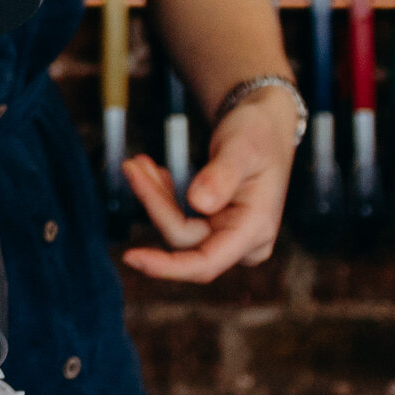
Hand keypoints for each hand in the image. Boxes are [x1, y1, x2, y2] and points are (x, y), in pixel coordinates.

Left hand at [119, 92, 297, 282]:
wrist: (264, 127)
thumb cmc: (258, 135)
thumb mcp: (242, 148)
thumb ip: (222, 175)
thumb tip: (198, 203)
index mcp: (255, 230)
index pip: (206, 263)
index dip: (168, 266)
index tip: (131, 257)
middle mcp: (242, 242)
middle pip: (183, 238)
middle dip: (154, 203)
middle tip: (132, 166)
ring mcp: (227, 236)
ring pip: (176, 229)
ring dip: (154, 198)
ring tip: (139, 164)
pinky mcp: (213, 227)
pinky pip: (178, 220)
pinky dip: (161, 197)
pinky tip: (155, 173)